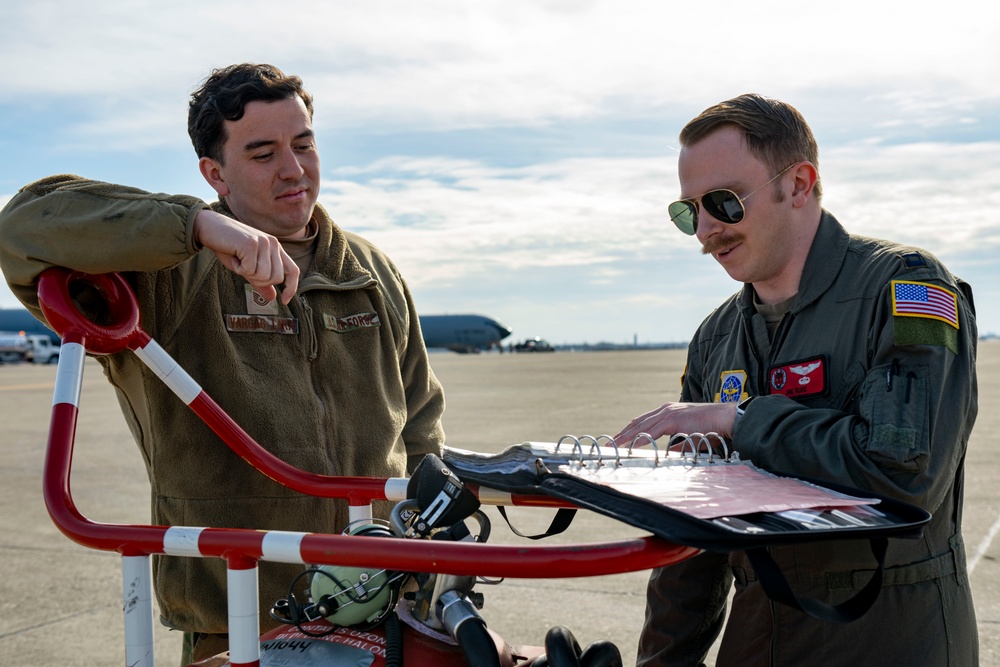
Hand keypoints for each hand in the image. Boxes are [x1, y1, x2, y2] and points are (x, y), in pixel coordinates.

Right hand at [193, 209, 299, 303]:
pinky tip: (233, 256)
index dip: (291, 287)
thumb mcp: (246, 266)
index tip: (284, 301)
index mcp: (275, 248)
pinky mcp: (252, 244)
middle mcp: (273, 243)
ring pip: (263, 276)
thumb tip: (272, 297)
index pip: (293, 270)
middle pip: (276, 278)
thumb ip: (260, 280)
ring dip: (246, 273)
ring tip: (238, 259)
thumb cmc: (228, 247)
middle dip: (258, 280)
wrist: (209, 227)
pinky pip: (249, 270)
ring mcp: (264, 242)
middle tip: (244, 268)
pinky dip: (238, 268)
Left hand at [614, 401, 737, 446]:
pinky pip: (652, 431)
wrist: (724, 418)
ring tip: (614, 446)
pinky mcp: (673, 420)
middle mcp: (665, 410)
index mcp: (669, 411)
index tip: (619, 438)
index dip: (630, 429)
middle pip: (638, 422)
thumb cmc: (712, 428)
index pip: (643, 420)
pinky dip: (640, 439)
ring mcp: (668, 413)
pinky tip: (631, 446)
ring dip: (626, 437)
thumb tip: (670, 452)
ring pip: (641, 427)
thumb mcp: (691, 436)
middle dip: (623, 433)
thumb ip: (678, 444)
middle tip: (610, 443)